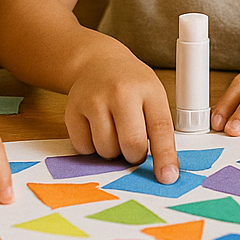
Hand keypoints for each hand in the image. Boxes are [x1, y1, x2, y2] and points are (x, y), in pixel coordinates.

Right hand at [64, 47, 178, 182]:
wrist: (98, 62)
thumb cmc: (131, 84)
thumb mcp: (153, 96)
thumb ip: (159, 129)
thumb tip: (165, 170)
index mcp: (147, 90)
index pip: (160, 128)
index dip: (165, 156)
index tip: (167, 177)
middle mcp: (120, 92)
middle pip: (130, 144)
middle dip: (134, 155)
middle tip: (134, 146)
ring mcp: (93, 100)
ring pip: (105, 150)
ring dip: (112, 151)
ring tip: (114, 131)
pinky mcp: (72, 110)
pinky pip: (83, 148)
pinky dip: (91, 147)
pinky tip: (96, 128)